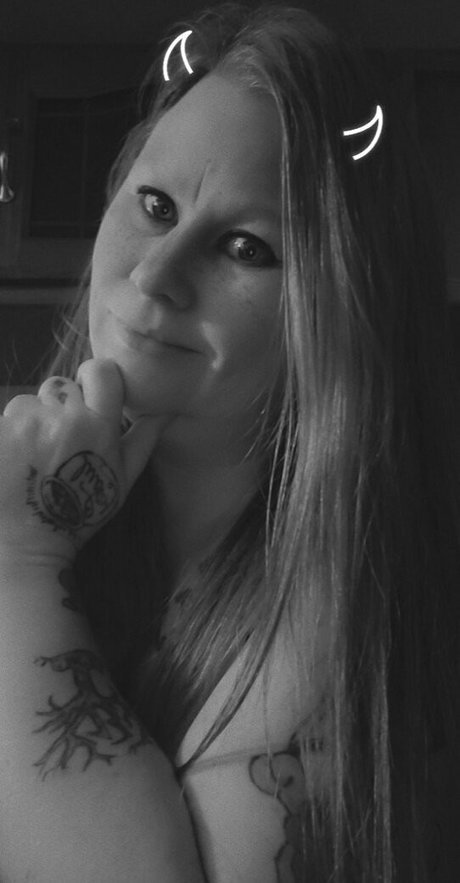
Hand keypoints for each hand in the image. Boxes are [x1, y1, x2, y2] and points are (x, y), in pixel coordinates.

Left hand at [0, 359, 167, 563]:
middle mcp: (60, 416)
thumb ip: (144, 439)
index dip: (96, 379)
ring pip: (32, 400)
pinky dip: (12, 432)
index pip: (100, 370)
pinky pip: (8, 416)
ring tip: (36, 454)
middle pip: (62, 386)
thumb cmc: (80, 513)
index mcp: (96, 425)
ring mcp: (23, 422)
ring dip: (35, 418)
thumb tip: (167, 410)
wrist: (24, 543)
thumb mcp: (122, 481)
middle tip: (62, 442)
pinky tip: (17, 459)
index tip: (93, 397)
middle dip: (63, 406)